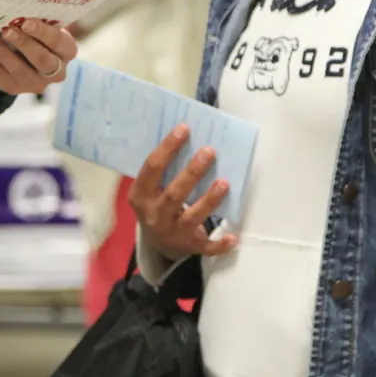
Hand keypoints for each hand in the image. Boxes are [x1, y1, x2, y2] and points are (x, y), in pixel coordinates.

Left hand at [0, 18, 75, 95]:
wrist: (20, 54)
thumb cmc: (34, 33)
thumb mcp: (41, 25)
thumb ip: (37, 18)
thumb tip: (18, 4)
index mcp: (66, 51)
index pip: (59, 42)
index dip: (42, 32)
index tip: (26, 22)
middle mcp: (55, 71)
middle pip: (42, 60)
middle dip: (23, 44)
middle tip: (7, 30)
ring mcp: (34, 83)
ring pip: (19, 71)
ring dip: (3, 54)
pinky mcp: (13, 88)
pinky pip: (0, 77)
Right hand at [130, 126, 239, 260]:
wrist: (157, 243)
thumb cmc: (156, 203)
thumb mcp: (149, 189)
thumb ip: (162, 170)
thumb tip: (185, 136)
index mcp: (141, 196)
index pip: (152, 169)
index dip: (168, 148)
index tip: (184, 129)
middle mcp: (154, 215)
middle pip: (174, 194)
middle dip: (192, 173)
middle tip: (209, 151)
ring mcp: (172, 233)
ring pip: (191, 218)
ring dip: (209, 201)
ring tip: (224, 183)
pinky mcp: (190, 246)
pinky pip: (206, 247)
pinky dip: (220, 244)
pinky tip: (234, 237)